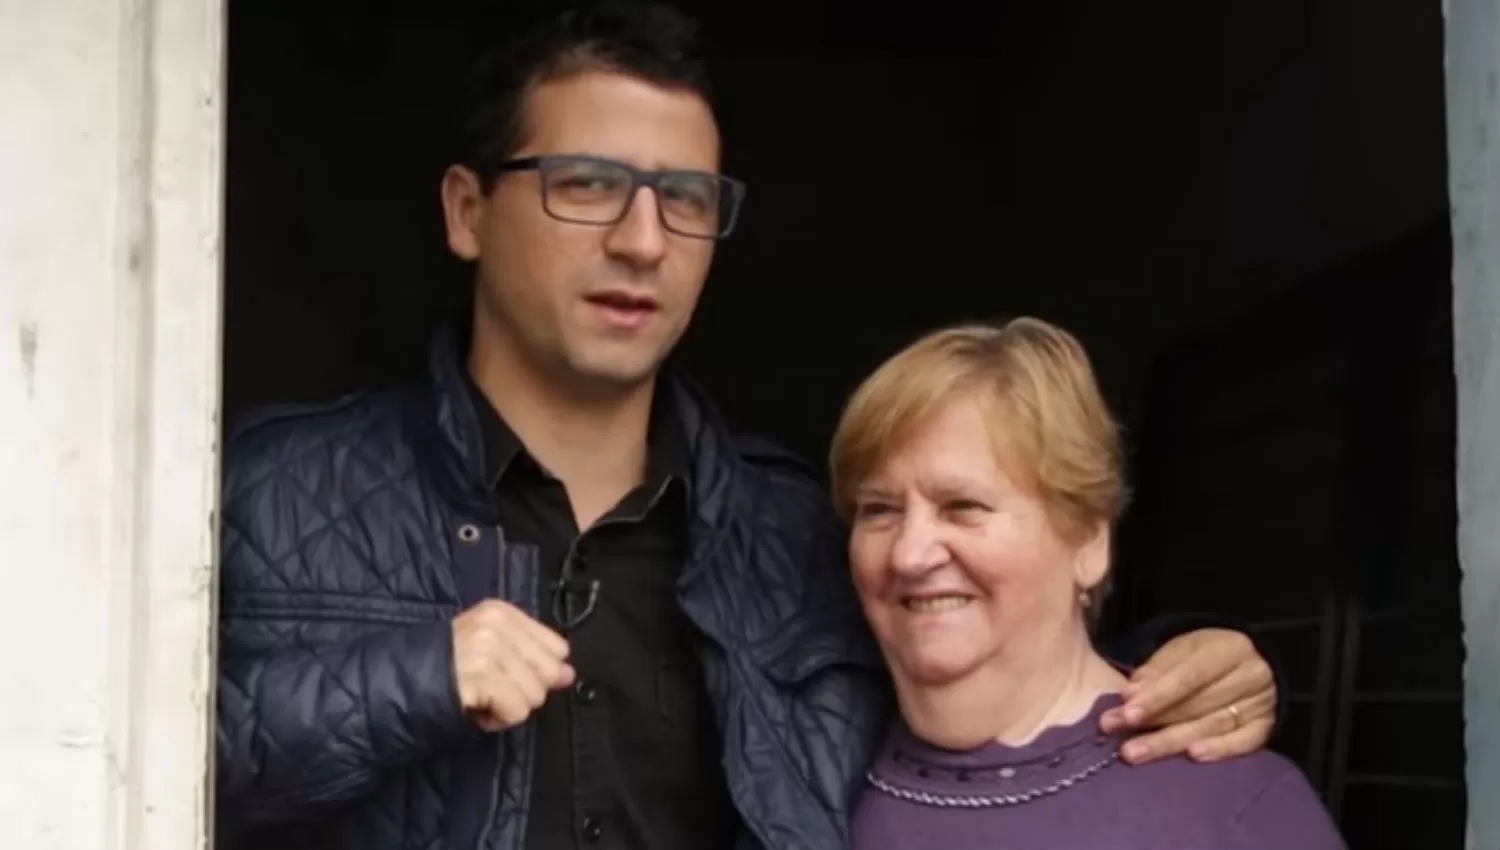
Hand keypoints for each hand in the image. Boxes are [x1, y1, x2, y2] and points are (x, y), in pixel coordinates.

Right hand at [452, 599, 576, 732]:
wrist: (401, 682)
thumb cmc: (448, 668)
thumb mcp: (492, 650)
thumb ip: (534, 658)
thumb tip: (569, 674)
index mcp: (501, 612)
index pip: (556, 647)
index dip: (535, 670)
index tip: (507, 673)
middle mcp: (496, 625)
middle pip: (548, 673)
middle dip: (524, 690)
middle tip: (493, 688)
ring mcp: (487, 650)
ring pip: (534, 695)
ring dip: (509, 707)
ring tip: (482, 698)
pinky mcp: (481, 677)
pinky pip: (516, 711)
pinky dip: (499, 720)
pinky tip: (477, 708)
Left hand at [1099, 628, 1275, 764]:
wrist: (1250, 663)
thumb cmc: (1207, 656)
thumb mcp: (1183, 650)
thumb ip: (1157, 670)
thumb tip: (1131, 695)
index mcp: (1229, 647)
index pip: (1189, 675)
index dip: (1158, 696)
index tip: (1127, 714)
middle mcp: (1251, 675)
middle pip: (1198, 704)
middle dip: (1155, 722)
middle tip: (1120, 737)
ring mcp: (1262, 703)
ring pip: (1213, 725)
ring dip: (1172, 742)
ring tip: (1137, 753)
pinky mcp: (1266, 727)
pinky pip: (1244, 743)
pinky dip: (1219, 750)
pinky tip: (1193, 757)